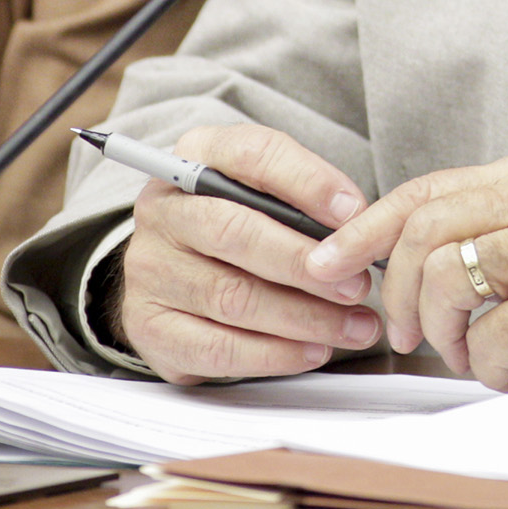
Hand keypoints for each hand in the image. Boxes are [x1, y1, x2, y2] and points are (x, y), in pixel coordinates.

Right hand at [117, 124, 380, 382]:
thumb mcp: (267, 187)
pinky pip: (217, 347)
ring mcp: (150, 270)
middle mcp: (164, 210)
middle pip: (236, 232)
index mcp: (196, 156)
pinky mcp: (151, 327)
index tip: (354, 214)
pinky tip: (313, 350)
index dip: (307, 183)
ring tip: (353, 324)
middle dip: (305, 263)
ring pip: (232, 296)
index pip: (251, 155)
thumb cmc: (240, 221)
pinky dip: (274, 354)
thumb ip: (305, 196)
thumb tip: (355, 221)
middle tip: (357, 284)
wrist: (177, 272)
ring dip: (304, 316)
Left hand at [305, 150, 507, 390]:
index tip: (326, 263)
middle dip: (395, 294)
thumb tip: (392, 254)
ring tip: (470, 355)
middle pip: (424, 233)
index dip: (363, 228)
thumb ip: (483, 224)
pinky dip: (489, 366)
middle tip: (404, 335)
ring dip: (442, 334)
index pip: (424, 191)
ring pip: (448, 279)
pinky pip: (494, 334)